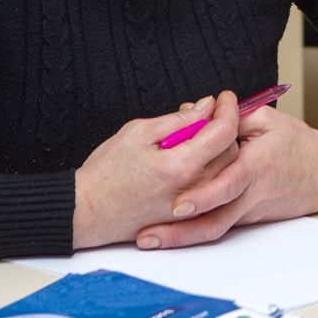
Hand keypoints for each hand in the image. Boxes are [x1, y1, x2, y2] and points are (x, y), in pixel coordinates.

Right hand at [72, 92, 244, 249]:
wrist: (85, 212)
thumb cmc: (105, 173)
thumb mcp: (138, 132)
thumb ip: (178, 120)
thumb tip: (206, 107)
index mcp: (181, 165)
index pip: (224, 131)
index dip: (229, 109)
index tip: (224, 98)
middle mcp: (193, 190)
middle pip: (232, 152)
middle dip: (225, 128)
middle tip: (204, 115)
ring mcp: (192, 207)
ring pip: (226, 172)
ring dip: (219, 150)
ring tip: (194, 137)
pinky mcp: (187, 219)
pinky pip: (213, 191)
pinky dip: (211, 171)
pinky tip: (192, 160)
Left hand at [134, 103, 317, 249]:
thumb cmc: (298, 145)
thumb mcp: (269, 120)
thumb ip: (232, 118)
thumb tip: (193, 112)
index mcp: (257, 166)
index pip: (229, 184)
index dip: (204, 196)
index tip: (178, 204)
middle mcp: (251, 195)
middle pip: (214, 221)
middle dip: (179, 232)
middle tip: (147, 234)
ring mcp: (248, 211)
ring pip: (213, 229)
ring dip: (180, 238)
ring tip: (148, 240)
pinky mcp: (246, 219)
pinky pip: (218, 224)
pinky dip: (192, 230)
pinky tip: (166, 232)